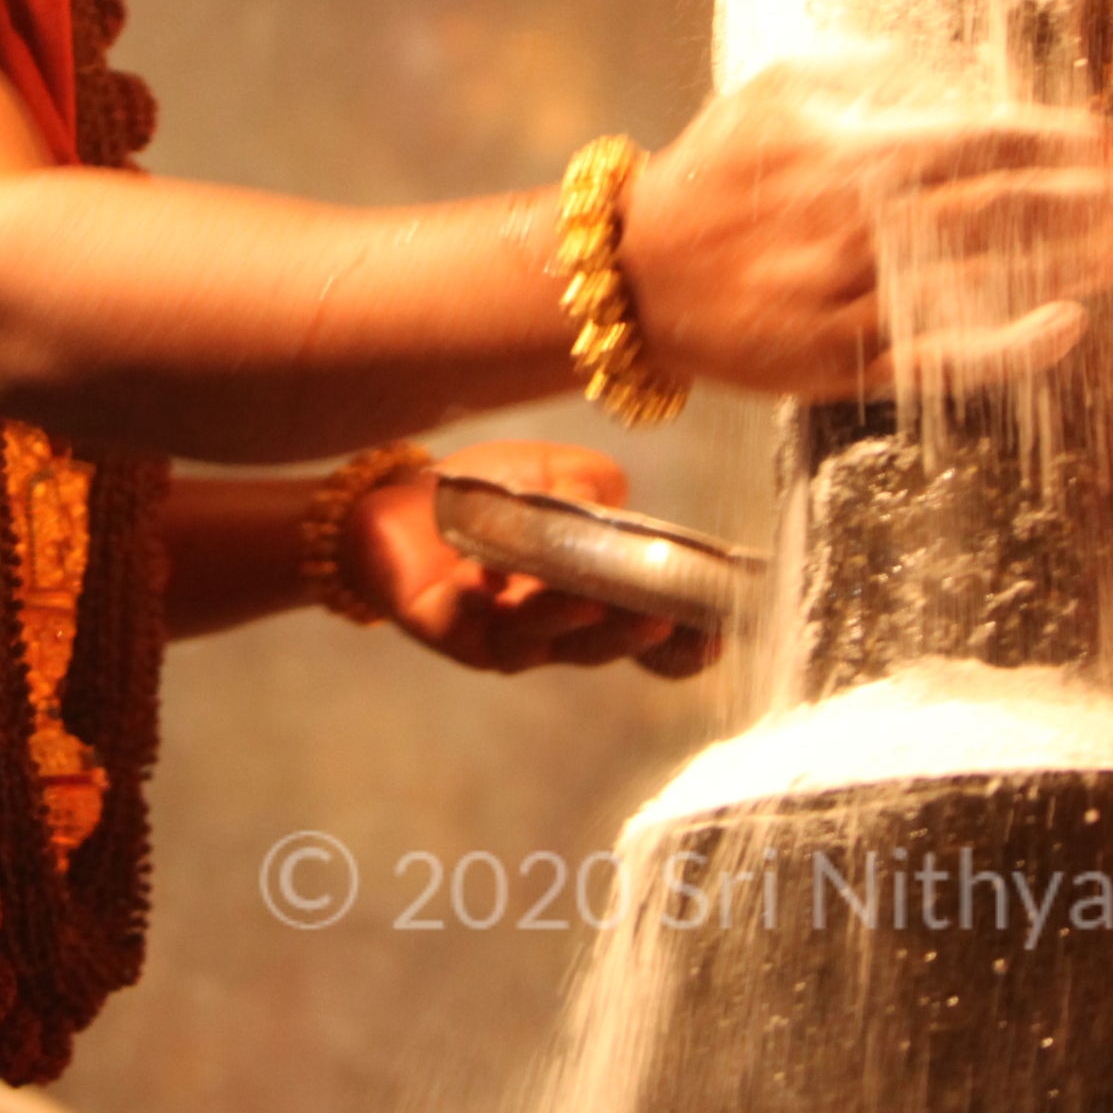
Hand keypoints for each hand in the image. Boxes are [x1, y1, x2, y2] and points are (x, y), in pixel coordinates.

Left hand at [340, 439, 715, 678]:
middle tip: (666, 620)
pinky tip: (507, 587)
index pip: (639, 622)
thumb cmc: (483, 490)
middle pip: (600, 642)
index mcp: (585, 591)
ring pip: (546, 640)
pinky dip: (497, 611)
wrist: (393, 499)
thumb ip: (590, 482)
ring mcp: (502, 636)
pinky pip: (483, 631)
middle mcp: (550, 625)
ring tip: (599, 602)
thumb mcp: (549, 470)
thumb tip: (604, 507)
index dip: (680, 637)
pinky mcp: (452, 633)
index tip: (719, 632)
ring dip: (574, 624)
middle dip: (633, 635)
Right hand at [622, 55, 1112, 402]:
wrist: (639, 273)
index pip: (976, 140)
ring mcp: (848, 300)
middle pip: (993, 209)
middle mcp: (853, 226)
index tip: (1101, 138)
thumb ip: (865, 69)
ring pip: (979, 281)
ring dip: (1060, 263)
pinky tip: (1065, 328)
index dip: (1050, 139)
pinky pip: (942, 359)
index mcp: (843, 152)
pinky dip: (1009, 347)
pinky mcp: (841, 363)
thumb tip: (955, 73)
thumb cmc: (718, 171)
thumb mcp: (775, 89)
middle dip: (1073, 198)